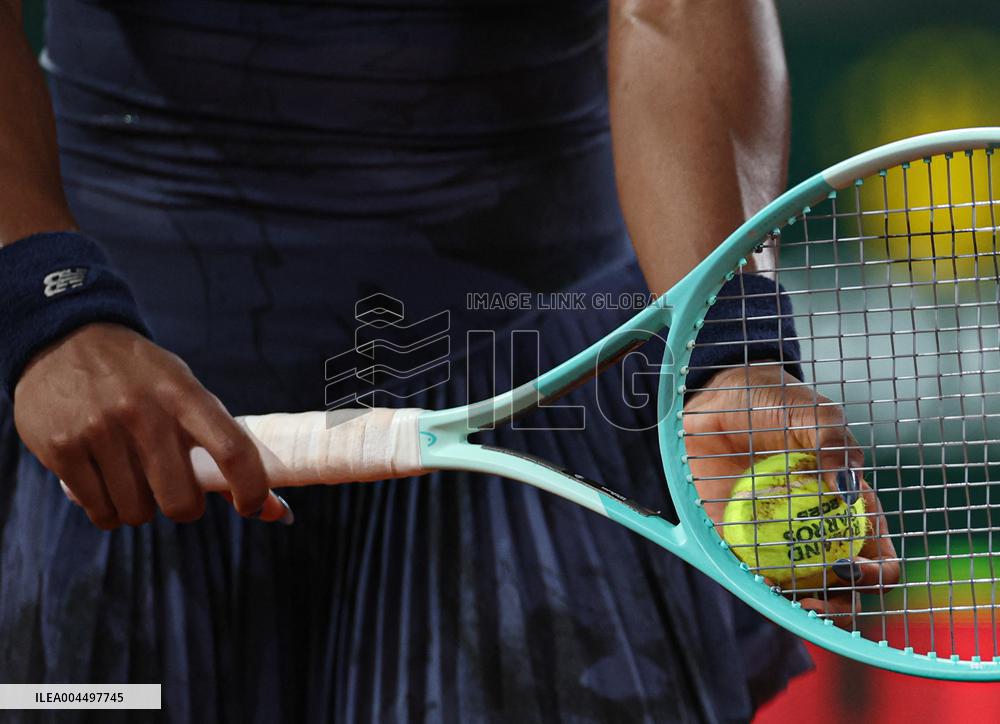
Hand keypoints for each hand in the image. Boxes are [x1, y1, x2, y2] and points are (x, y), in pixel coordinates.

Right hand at [13, 322, 291, 528]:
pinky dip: (109, 511)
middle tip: (177, 492)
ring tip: (134, 479)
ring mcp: (98, 430)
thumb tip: (274, 511)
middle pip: (181, 500)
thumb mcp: (184, 391)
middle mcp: (143, 411)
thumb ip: (223, 445)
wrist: (66, 339)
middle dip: (185, 507)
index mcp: (184, 394)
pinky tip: (107, 485)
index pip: (233, 450)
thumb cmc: (142, 378)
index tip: (252, 505)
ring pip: (137, 512)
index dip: (252, 489)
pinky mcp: (62, 449)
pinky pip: (100, 512)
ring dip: (141, 508)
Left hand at [682, 364, 899, 625]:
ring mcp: (779, 540)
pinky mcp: (739, 541)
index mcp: (850, 507)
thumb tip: (849, 488)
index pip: (880, 557)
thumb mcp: (811, 412)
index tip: (853, 567)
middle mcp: (819, 531)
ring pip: (799, 590)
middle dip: (840, 605)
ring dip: (800, 605)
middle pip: (843, 587)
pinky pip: (751, 574)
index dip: (877, 574)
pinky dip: (756, 586)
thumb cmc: (775, 402)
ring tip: (792, 600)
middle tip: (818, 596)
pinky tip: (754, 584)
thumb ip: (834, 442)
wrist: (717, 399)